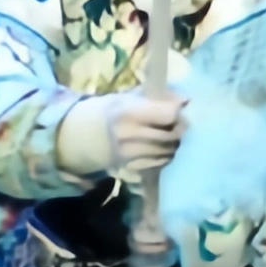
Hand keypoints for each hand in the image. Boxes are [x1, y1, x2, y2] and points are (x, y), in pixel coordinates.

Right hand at [57, 91, 189, 176]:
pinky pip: (159, 164)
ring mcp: (130, 154)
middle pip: (171, 135)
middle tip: (178, 123)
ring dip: (173, 143)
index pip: (168, 114)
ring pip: (167, 151)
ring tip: (170, 135)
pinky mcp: (131, 168)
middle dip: (179, 129)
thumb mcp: (126, 98)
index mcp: (128, 112)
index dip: (177, 111)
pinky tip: (161, 148)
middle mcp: (130, 135)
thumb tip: (185, 100)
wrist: (80, 137)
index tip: (178, 108)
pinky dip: (165, 156)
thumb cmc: (107, 112)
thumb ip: (154, 98)